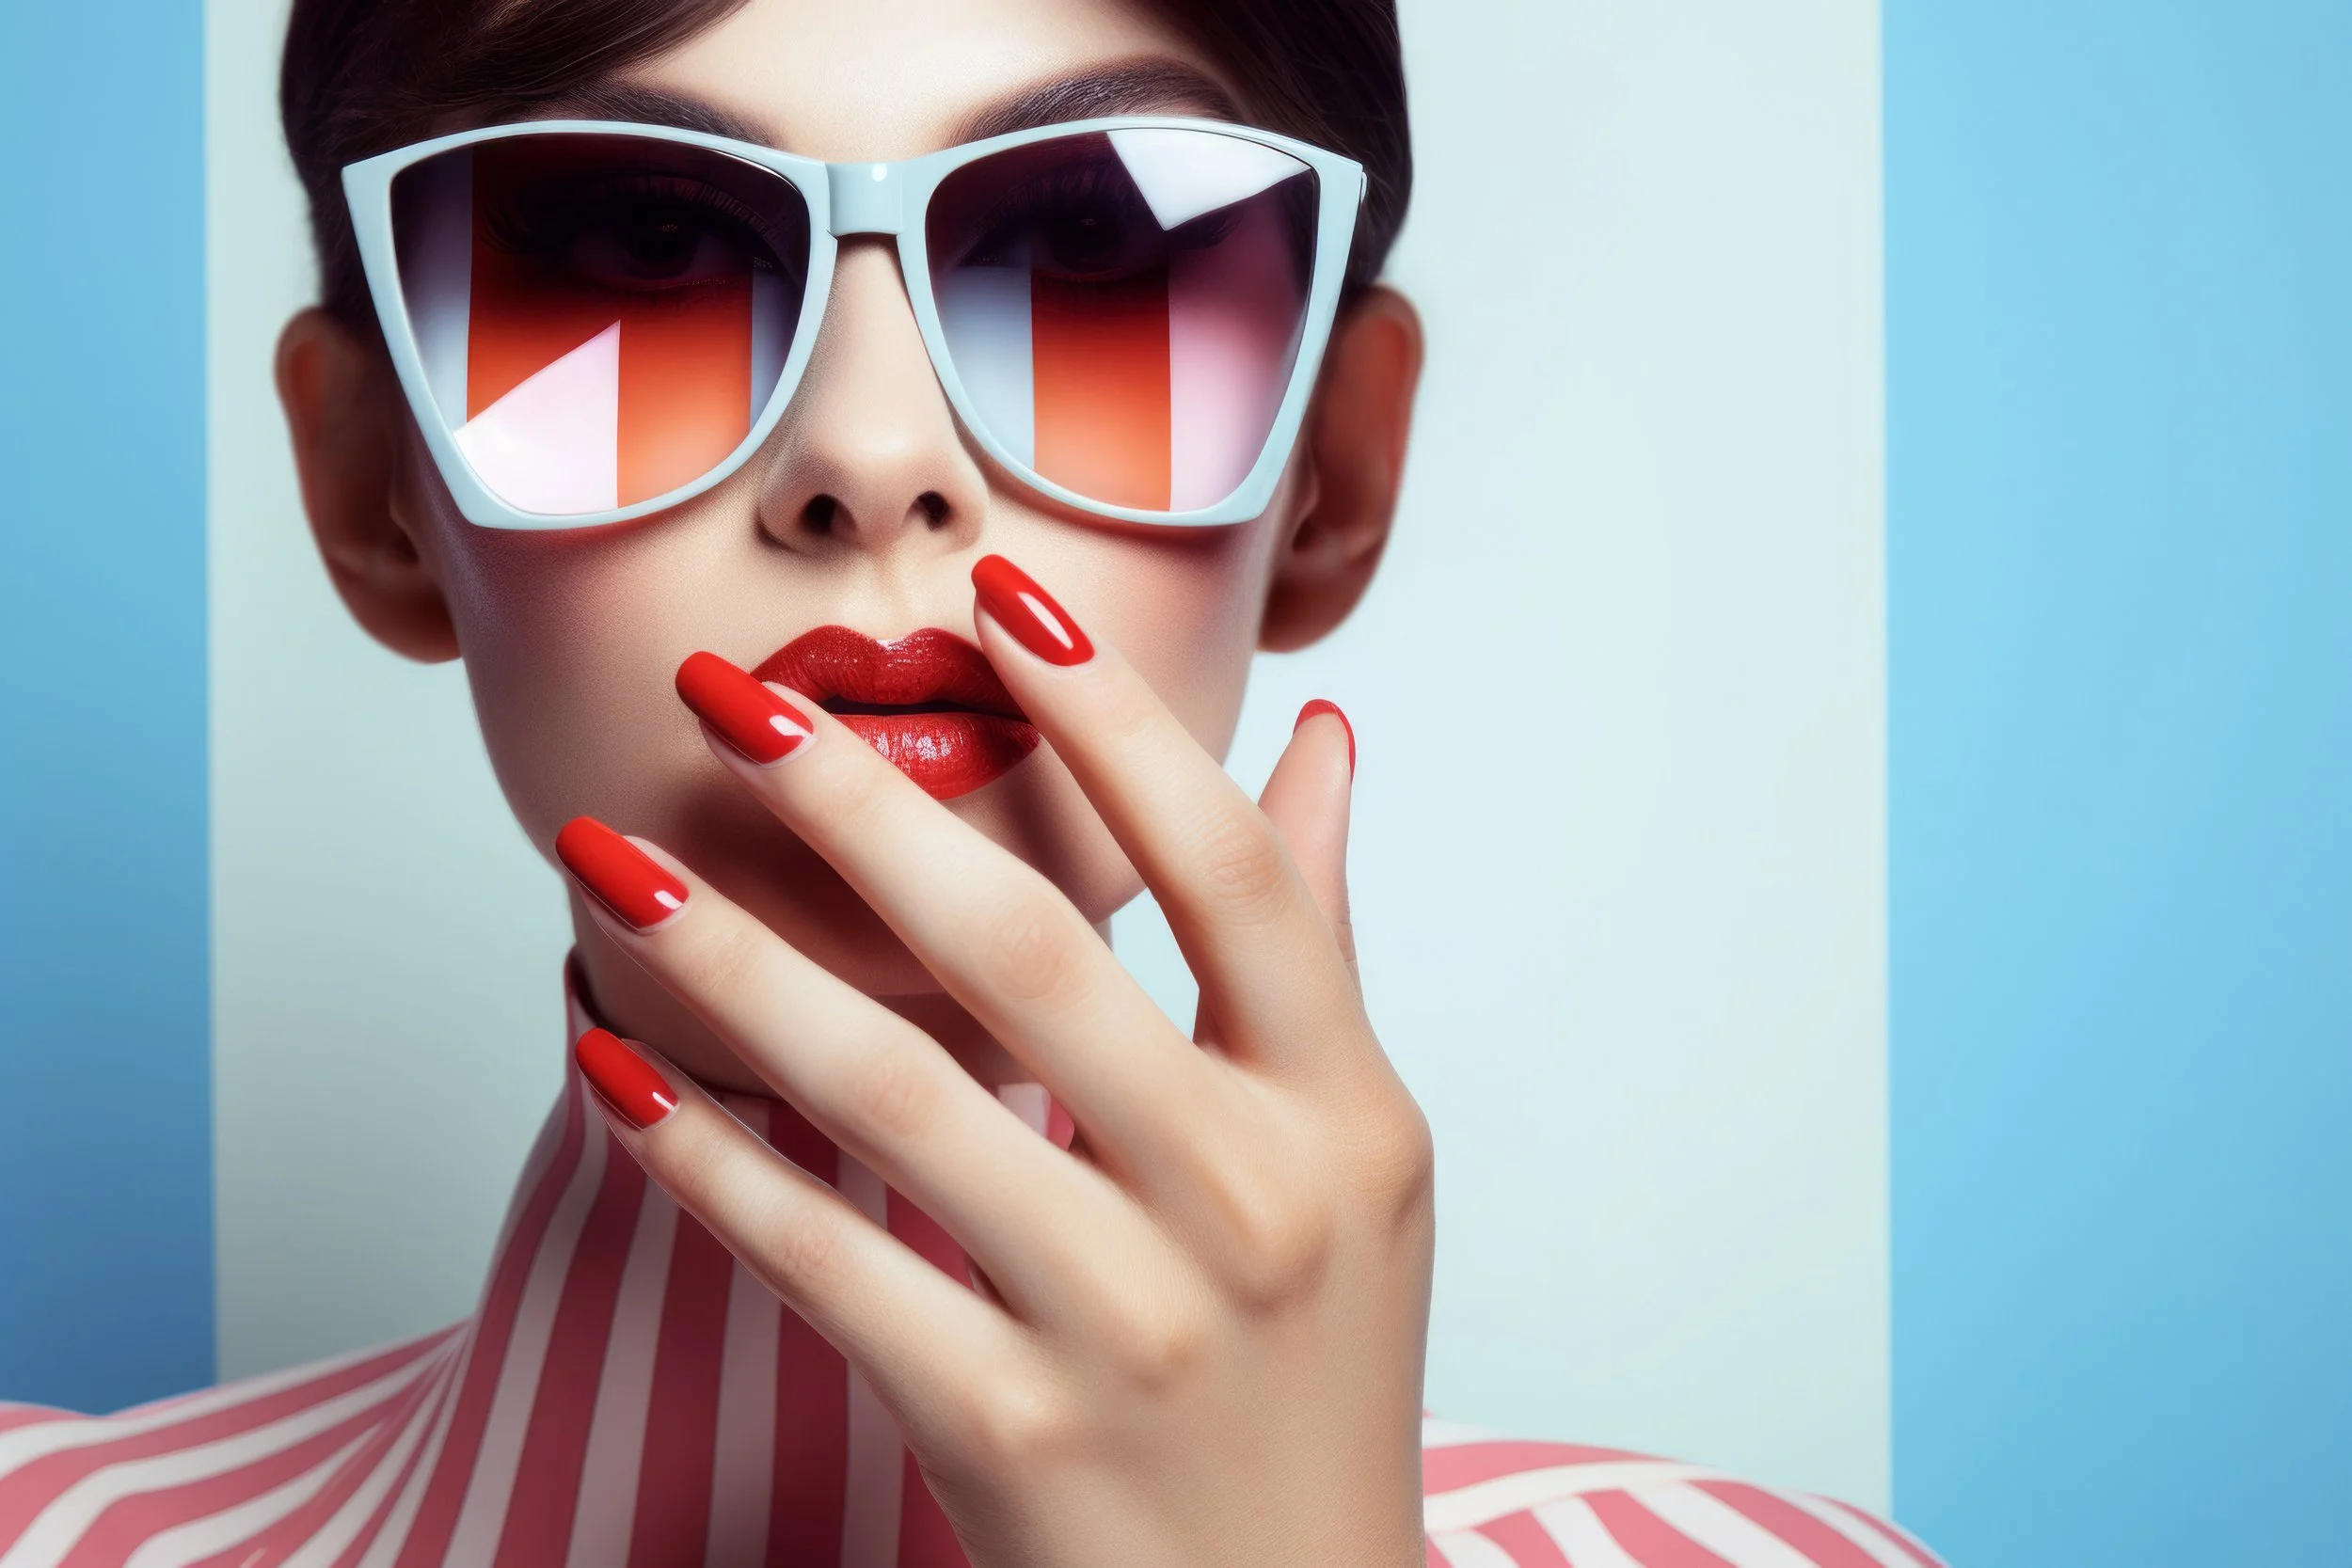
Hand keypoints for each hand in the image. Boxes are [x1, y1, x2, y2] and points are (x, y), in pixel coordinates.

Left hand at [556, 555, 1433, 1567]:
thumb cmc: (1314, 1364)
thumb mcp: (1359, 1154)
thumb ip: (1317, 945)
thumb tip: (1326, 744)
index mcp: (1344, 1112)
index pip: (1233, 874)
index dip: (1120, 723)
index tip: (997, 598)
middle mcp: (1249, 1203)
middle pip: (1037, 958)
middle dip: (864, 808)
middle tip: (733, 698)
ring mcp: (1128, 1324)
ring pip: (900, 1099)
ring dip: (735, 965)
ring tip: (610, 861)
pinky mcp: (1008, 1433)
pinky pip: (831, 1264)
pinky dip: (713, 1162)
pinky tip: (619, 1068)